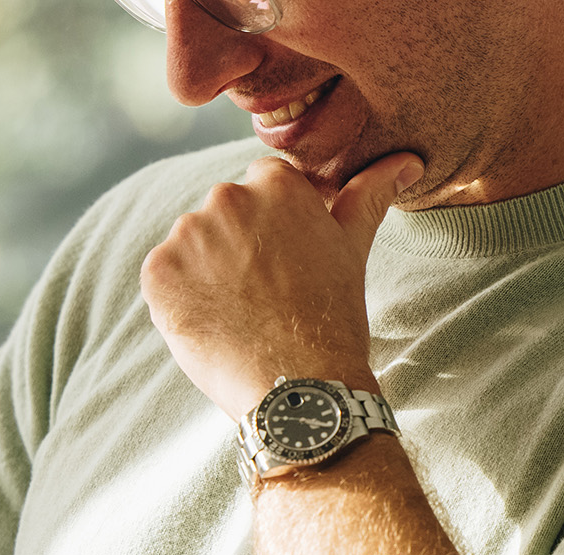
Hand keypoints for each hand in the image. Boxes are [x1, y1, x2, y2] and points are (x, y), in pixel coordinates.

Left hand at [139, 151, 423, 418]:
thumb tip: (406, 160)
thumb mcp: (352, 247)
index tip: (282, 264)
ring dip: (204, 274)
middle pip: (222, 216)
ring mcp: (187, 234)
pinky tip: (211, 323)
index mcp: (276, 181)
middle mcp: (227, 197)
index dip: (270, 230)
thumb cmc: (330, 317)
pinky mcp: (157, 272)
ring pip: (190, 248)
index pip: (261, 188)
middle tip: (262, 296)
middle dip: (236, 249)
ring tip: (238, 312)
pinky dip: (178, 300)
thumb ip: (369, 195)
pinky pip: (163, 278)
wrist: (297, 385)